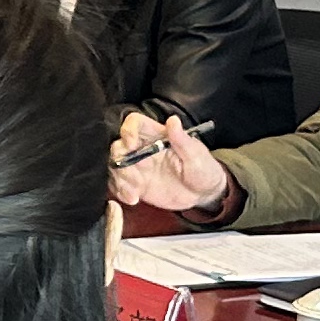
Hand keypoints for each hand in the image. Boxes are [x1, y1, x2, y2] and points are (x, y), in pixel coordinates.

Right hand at [110, 111, 227, 212]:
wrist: (204, 194)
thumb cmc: (204, 169)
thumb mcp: (196, 155)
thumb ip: (182, 139)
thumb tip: (173, 121)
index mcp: (157, 135)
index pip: (135, 123)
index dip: (128, 130)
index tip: (131, 144)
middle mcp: (143, 149)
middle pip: (118, 145)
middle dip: (118, 158)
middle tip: (131, 175)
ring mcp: (138, 167)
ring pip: (115, 166)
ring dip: (118, 179)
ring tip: (133, 193)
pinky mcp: (136, 184)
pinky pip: (118, 185)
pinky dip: (120, 192)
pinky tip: (133, 199)